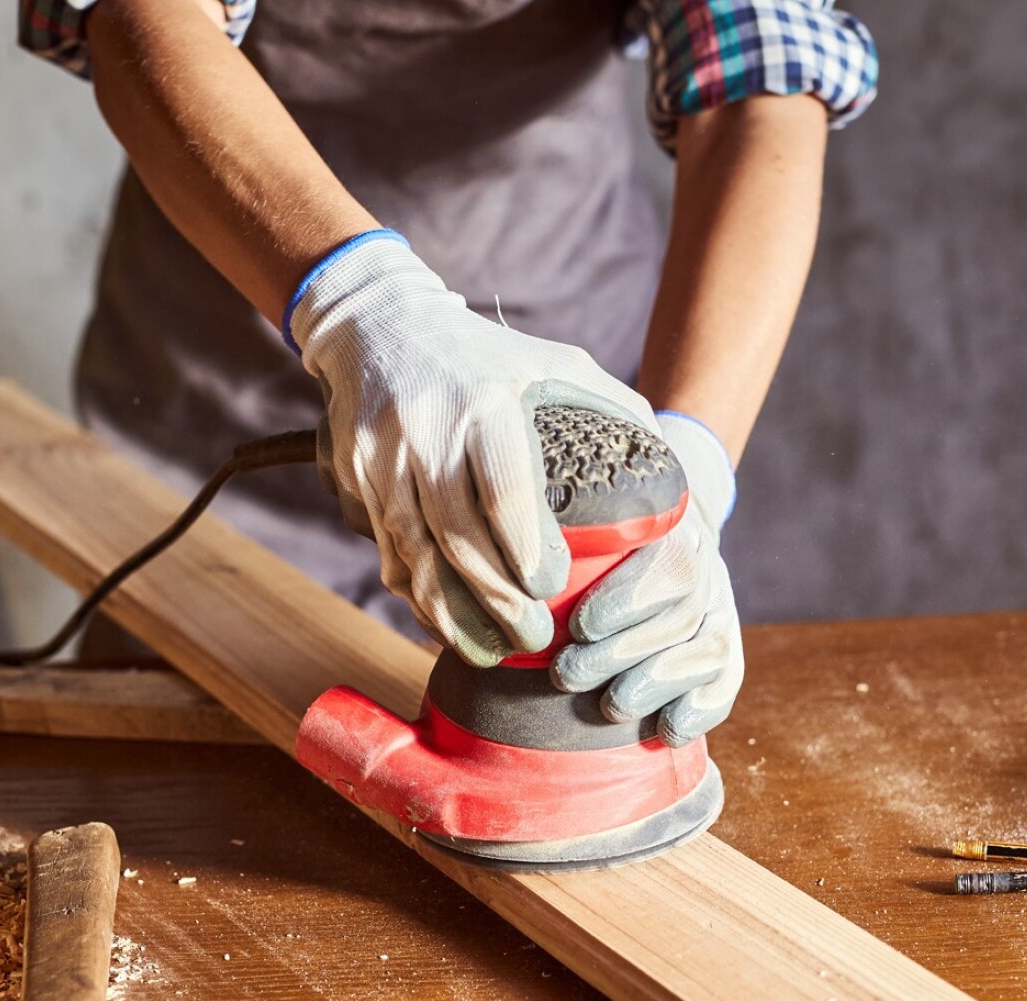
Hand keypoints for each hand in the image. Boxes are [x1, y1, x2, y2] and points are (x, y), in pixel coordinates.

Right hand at [288, 231, 657, 666]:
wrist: (379, 327)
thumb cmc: (489, 357)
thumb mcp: (556, 362)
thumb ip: (614, 411)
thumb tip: (670, 480)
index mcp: (485, 401)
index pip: (503, 487)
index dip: (526, 547)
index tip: (552, 586)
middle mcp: (427, 429)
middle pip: (456, 534)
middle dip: (495, 598)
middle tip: (532, 637)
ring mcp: (383, 456)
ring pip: (414, 554)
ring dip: (451, 613)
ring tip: (492, 647)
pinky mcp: (357, 480)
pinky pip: (389, 552)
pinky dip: (418, 596)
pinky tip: (448, 623)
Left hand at [551, 411, 742, 745]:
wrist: (656, 546)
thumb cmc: (590, 545)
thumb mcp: (577, 527)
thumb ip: (549, 540)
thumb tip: (489, 561)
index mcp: (668, 531)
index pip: (665, 565)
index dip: (624, 601)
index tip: (579, 627)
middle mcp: (704, 570)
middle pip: (680, 616)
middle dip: (620, 654)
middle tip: (566, 676)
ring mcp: (720, 614)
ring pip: (706, 653)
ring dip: (655, 685)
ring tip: (610, 705)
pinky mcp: (726, 656)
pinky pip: (726, 685)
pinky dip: (699, 712)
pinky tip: (665, 730)